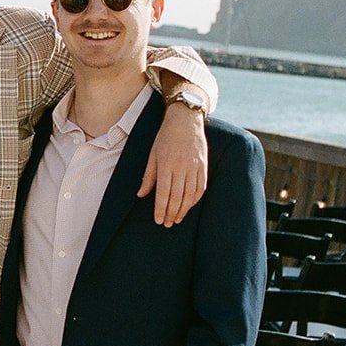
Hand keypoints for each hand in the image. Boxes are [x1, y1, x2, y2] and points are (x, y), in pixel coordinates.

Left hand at [138, 98, 206, 225]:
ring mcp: (195, 167)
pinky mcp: (204, 166)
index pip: (163, 193)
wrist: (185, 121)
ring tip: (177, 219)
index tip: (158, 220)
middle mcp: (181, 167)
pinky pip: (200, 187)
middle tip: (167, 224)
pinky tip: (189, 206)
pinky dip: (195, 200)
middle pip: (177, 197)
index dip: (161, 209)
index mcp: (166, 164)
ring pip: (190, 195)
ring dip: (183, 210)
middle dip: (171, 213)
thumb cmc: (165, 138)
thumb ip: (148, 176)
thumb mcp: (152, 155)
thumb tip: (141, 195)